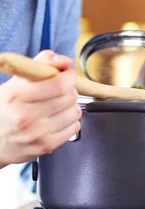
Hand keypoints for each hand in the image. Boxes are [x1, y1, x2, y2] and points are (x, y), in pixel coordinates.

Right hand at [0, 51, 81, 167]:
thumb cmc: (3, 109)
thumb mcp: (13, 83)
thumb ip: (38, 65)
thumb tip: (63, 61)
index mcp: (16, 95)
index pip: (59, 84)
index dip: (68, 76)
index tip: (65, 74)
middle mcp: (26, 116)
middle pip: (69, 97)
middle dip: (69, 90)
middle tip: (59, 90)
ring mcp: (37, 134)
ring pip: (74, 112)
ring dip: (71, 106)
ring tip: (57, 106)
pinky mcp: (45, 146)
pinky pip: (74, 128)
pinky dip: (70, 121)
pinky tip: (58, 119)